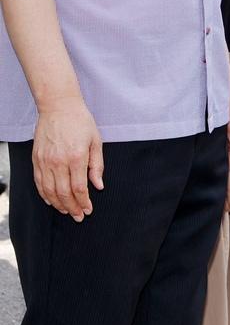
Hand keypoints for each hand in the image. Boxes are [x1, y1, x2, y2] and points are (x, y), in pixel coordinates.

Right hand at [31, 97, 102, 220]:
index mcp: (76, 157)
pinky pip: (39, 182)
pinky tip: (51, 200)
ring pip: (49, 191)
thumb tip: (98, 186)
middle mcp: (58, 161)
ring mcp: (45, 161)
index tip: (88, 210)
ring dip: (58, 204)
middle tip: (78, 216)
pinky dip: (44, 194)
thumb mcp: (96, 141)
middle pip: (63, 193)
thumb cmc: (81, 122)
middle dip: (72, 207)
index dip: (83, 202)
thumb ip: (97, 165)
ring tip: (66, 211)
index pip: (79, 188)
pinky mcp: (36, 159)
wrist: (59, 107)